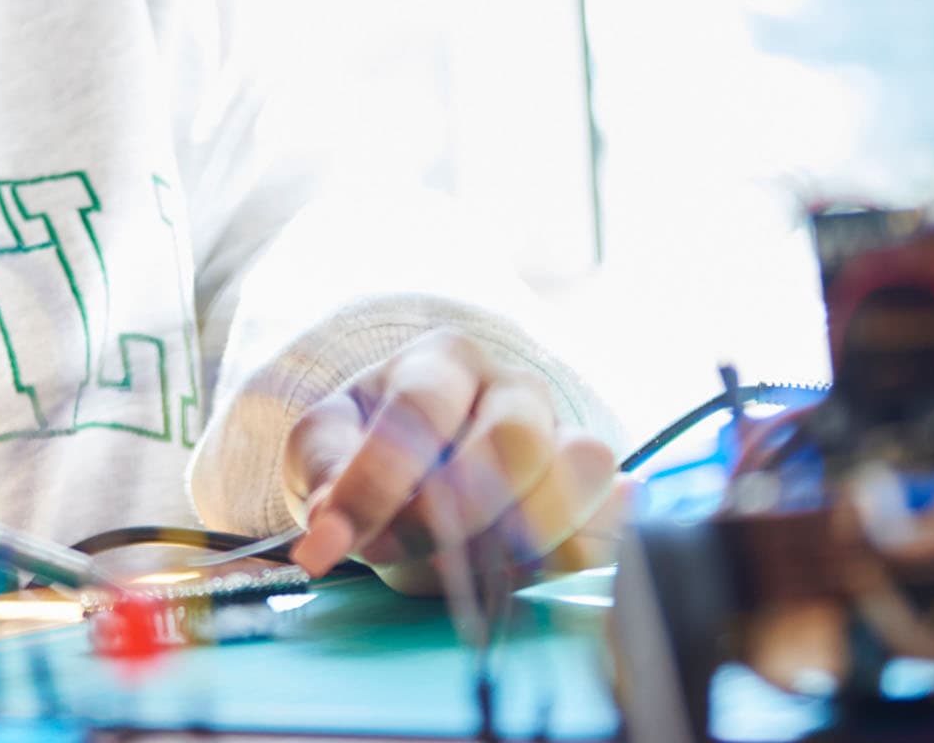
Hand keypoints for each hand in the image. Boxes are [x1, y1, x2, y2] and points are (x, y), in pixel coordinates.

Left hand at [284, 329, 628, 592]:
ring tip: (459, 566)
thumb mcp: (324, 444)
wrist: (414, 464)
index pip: (422, 409)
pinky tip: (519, 572)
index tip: (336, 540)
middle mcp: (515, 389)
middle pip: (515, 439)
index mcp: (442, 361)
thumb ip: (325, 472)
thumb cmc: (366, 446)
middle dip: (454, 513)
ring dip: (518, 536)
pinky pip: (609, 523)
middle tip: (400, 551)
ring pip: (580, 473)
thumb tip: (331, 519)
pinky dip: (569, 554)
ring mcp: (565, 438)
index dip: (378, 482)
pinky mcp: (596, 495)